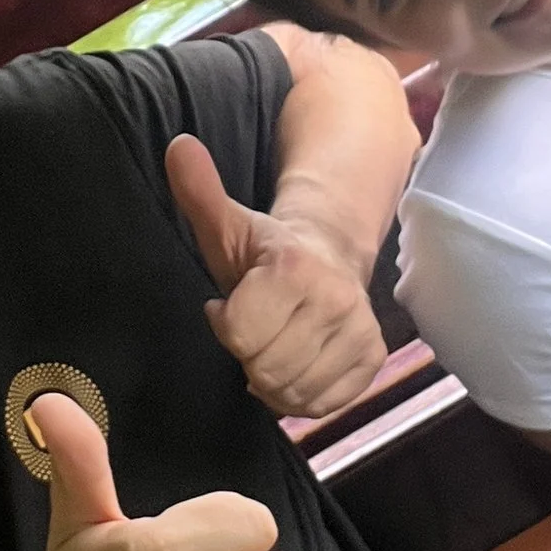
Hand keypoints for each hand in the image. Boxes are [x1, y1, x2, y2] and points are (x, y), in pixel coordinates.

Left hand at [167, 133, 387, 419]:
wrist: (330, 255)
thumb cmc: (265, 251)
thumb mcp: (227, 224)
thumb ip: (199, 191)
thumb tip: (177, 145)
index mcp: (294, 268)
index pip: (238, 334)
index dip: (225, 323)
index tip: (230, 302)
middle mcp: (336, 300)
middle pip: (265, 369)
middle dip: (248, 355)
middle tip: (255, 327)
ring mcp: (359, 332)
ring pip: (293, 393)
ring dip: (273, 379)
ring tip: (274, 344)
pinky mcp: (373, 358)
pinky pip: (323, 405)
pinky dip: (302, 395)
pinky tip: (296, 363)